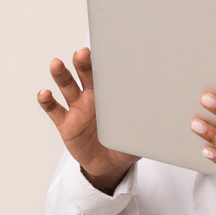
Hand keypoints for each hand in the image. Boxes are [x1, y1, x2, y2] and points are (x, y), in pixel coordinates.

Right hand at [38, 48, 138, 191]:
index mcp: (110, 94)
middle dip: (82, 61)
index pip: (107, 72)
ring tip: (56, 64)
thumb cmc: (126, 142)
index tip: (106, 49)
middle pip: (84, 73)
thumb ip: (148, 122)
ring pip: (67, 86)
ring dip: (61, 74)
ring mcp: (77, 108)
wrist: (109, 165)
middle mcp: (91, 96)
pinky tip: (45, 93)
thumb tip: (170, 117)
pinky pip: (54, 110)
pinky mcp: (65, 124)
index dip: (105, 60)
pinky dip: (47, 101)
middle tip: (82, 53)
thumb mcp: (140, 131)